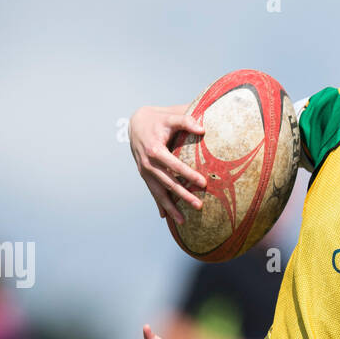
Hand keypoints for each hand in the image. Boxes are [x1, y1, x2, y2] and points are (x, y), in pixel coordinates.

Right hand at [129, 104, 207, 222]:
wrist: (136, 123)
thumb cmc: (158, 120)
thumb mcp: (170, 116)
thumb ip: (186, 120)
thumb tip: (202, 129)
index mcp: (154, 149)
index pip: (174, 165)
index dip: (188, 174)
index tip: (203, 183)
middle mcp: (148, 163)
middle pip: (168, 182)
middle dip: (183, 196)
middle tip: (199, 206)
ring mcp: (145, 171)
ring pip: (158, 192)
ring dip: (171, 207)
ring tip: (183, 221)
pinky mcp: (144, 175)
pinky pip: (153, 192)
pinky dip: (159, 204)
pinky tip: (165, 216)